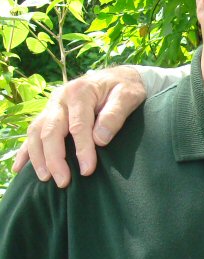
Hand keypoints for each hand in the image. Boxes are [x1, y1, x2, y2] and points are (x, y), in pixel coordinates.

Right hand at [12, 66, 146, 187]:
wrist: (119, 77)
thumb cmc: (126, 88)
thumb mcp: (129, 96)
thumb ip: (115, 115)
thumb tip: (100, 139)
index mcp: (80, 92)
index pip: (78, 126)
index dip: (82, 149)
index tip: (87, 170)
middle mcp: (60, 98)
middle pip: (51, 131)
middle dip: (55, 159)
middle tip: (63, 182)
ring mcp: (52, 106)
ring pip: (36, 133)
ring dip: (38, 157)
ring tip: (45, 178)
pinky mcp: (49, 114)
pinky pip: (33, 133)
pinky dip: (25, 151)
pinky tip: (20, 168)